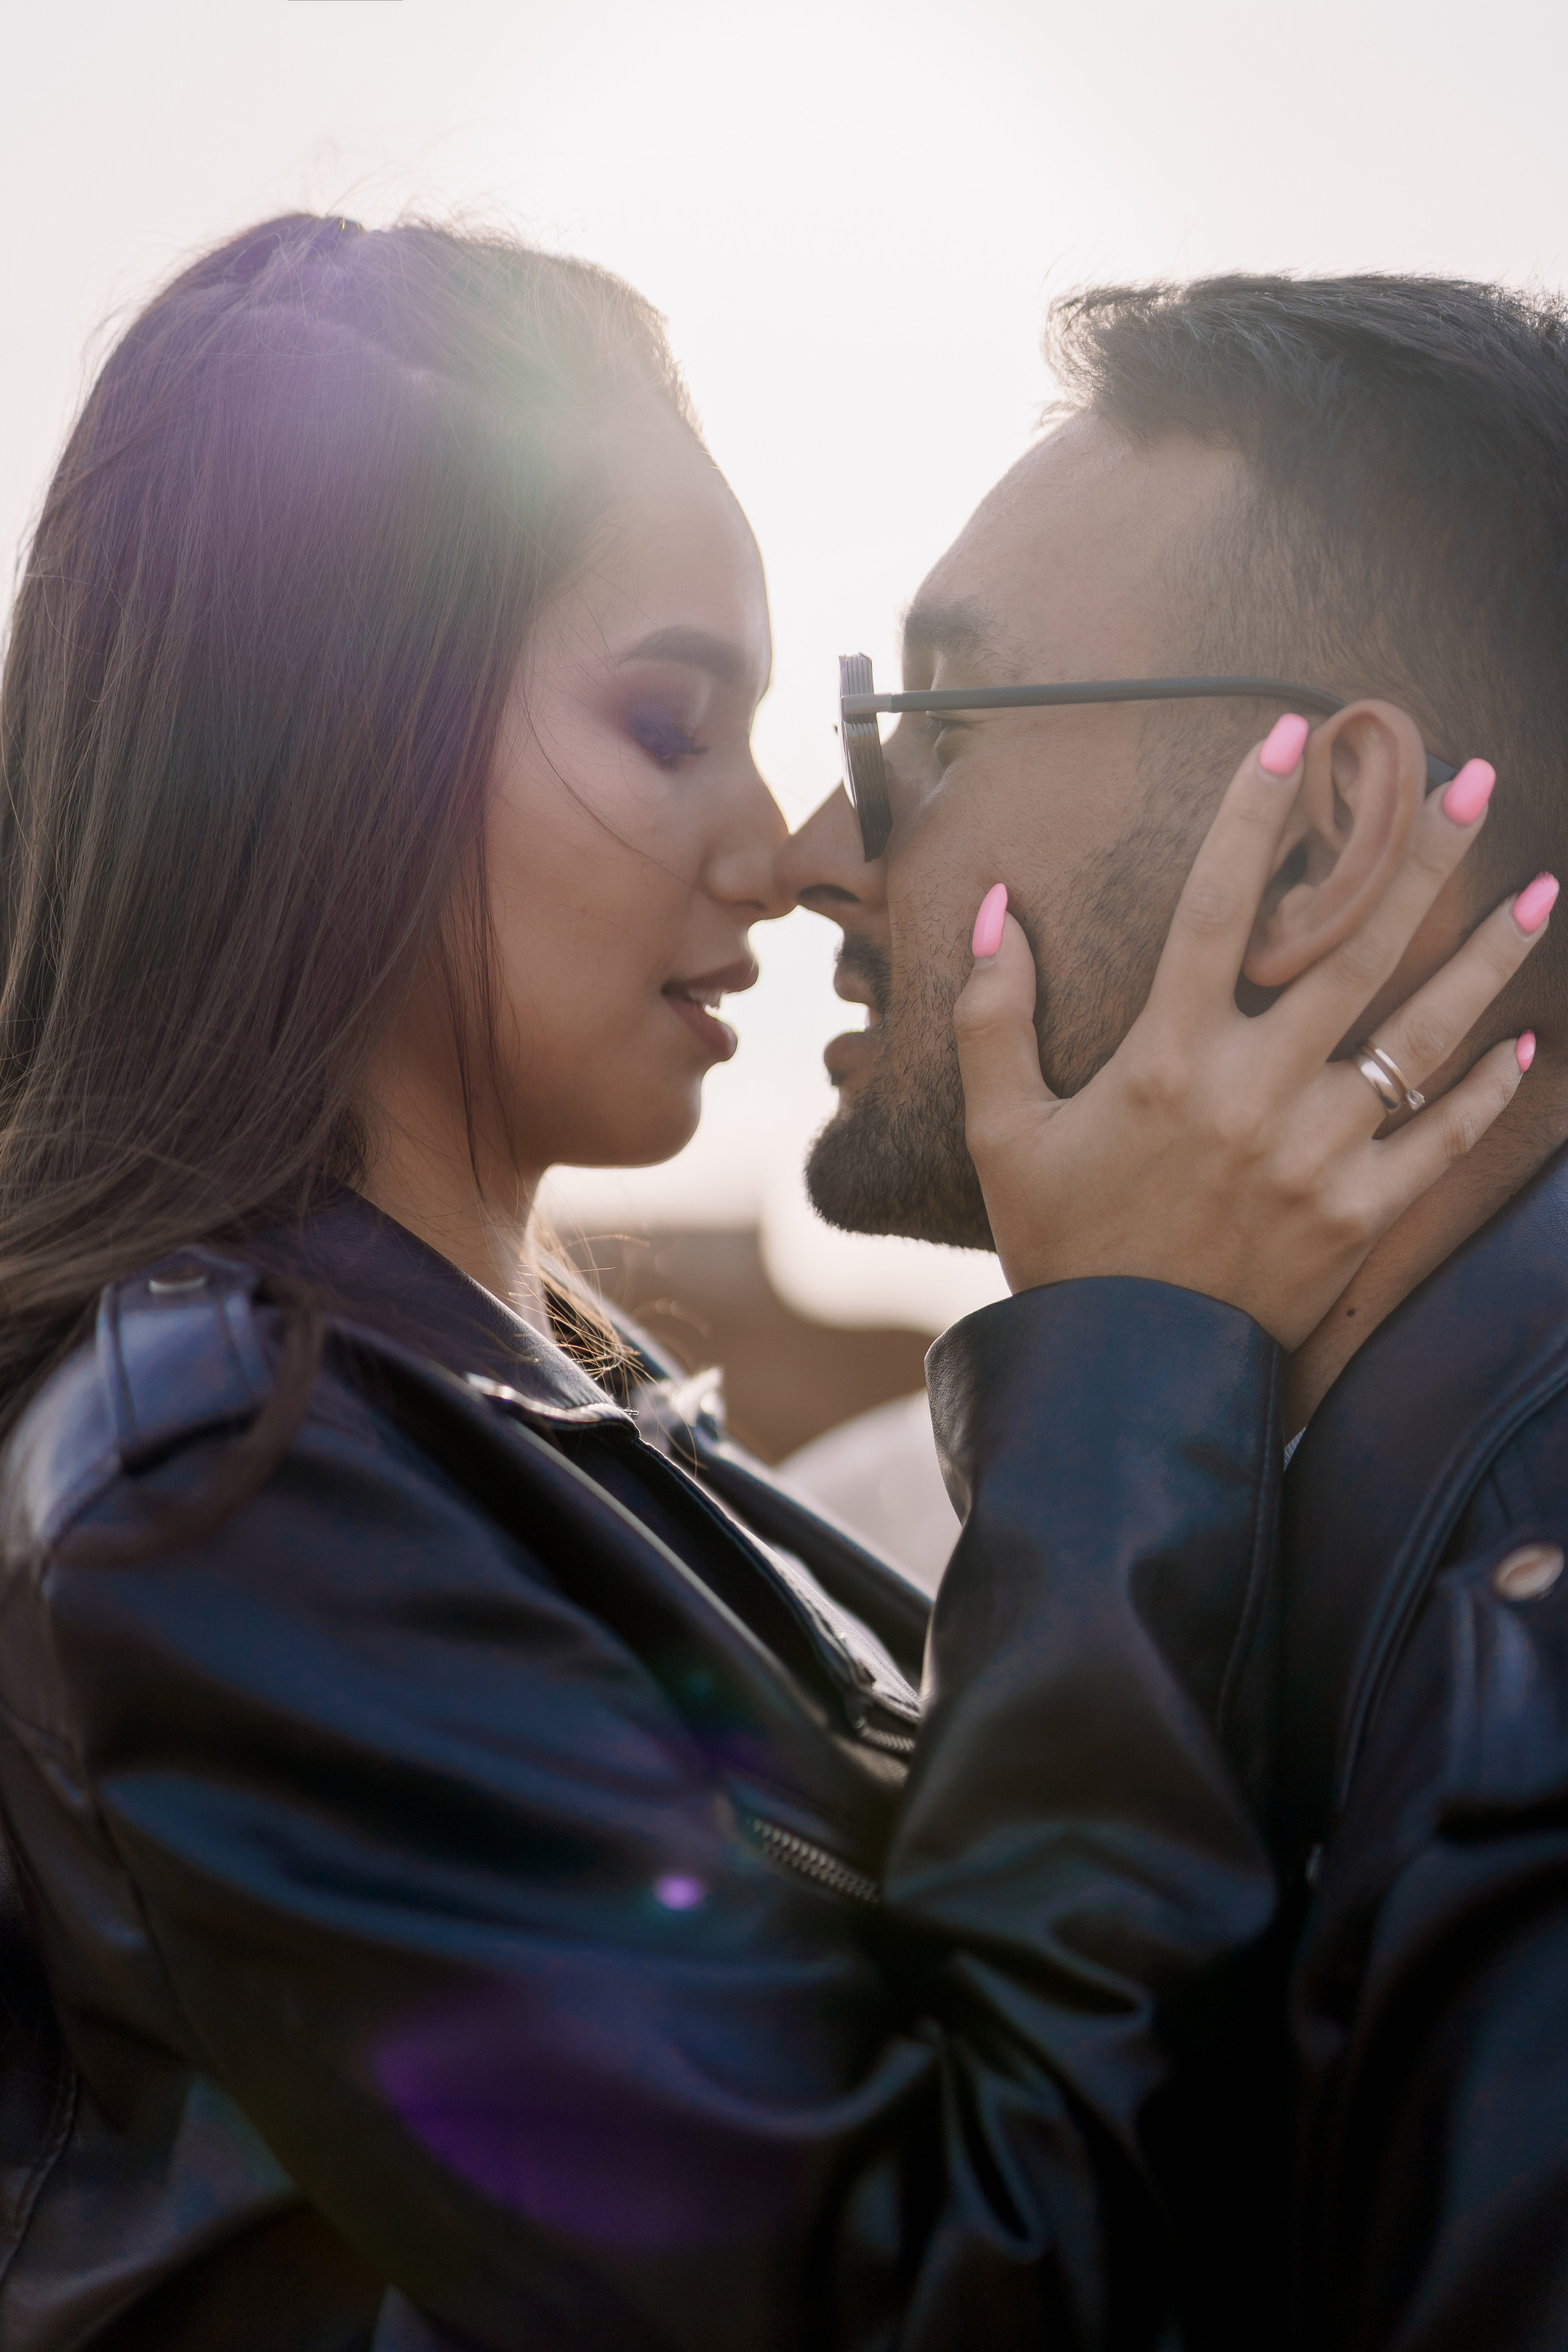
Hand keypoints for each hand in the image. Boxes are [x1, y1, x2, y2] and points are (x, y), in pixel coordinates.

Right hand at [952, 721, 1551, 1350]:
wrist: (1124, 1373)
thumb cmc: (1061, 1245)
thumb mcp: (1001, 1133)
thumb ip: (994, 1015)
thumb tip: (997, 907)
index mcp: (1168, 1058)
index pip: (1219, 904)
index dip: (1257, 812)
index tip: (1294, 733)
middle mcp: (1256, 1090)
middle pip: (1354, 944)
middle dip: (1418, 850)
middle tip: (1470, 775)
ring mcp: (1321, 1153)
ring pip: (1423, 1031)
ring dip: (1489, 952)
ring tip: (1542, 887)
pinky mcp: (1362, 1215)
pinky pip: (1443, 1139)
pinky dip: (1488, 1089)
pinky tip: (1525, 1039)